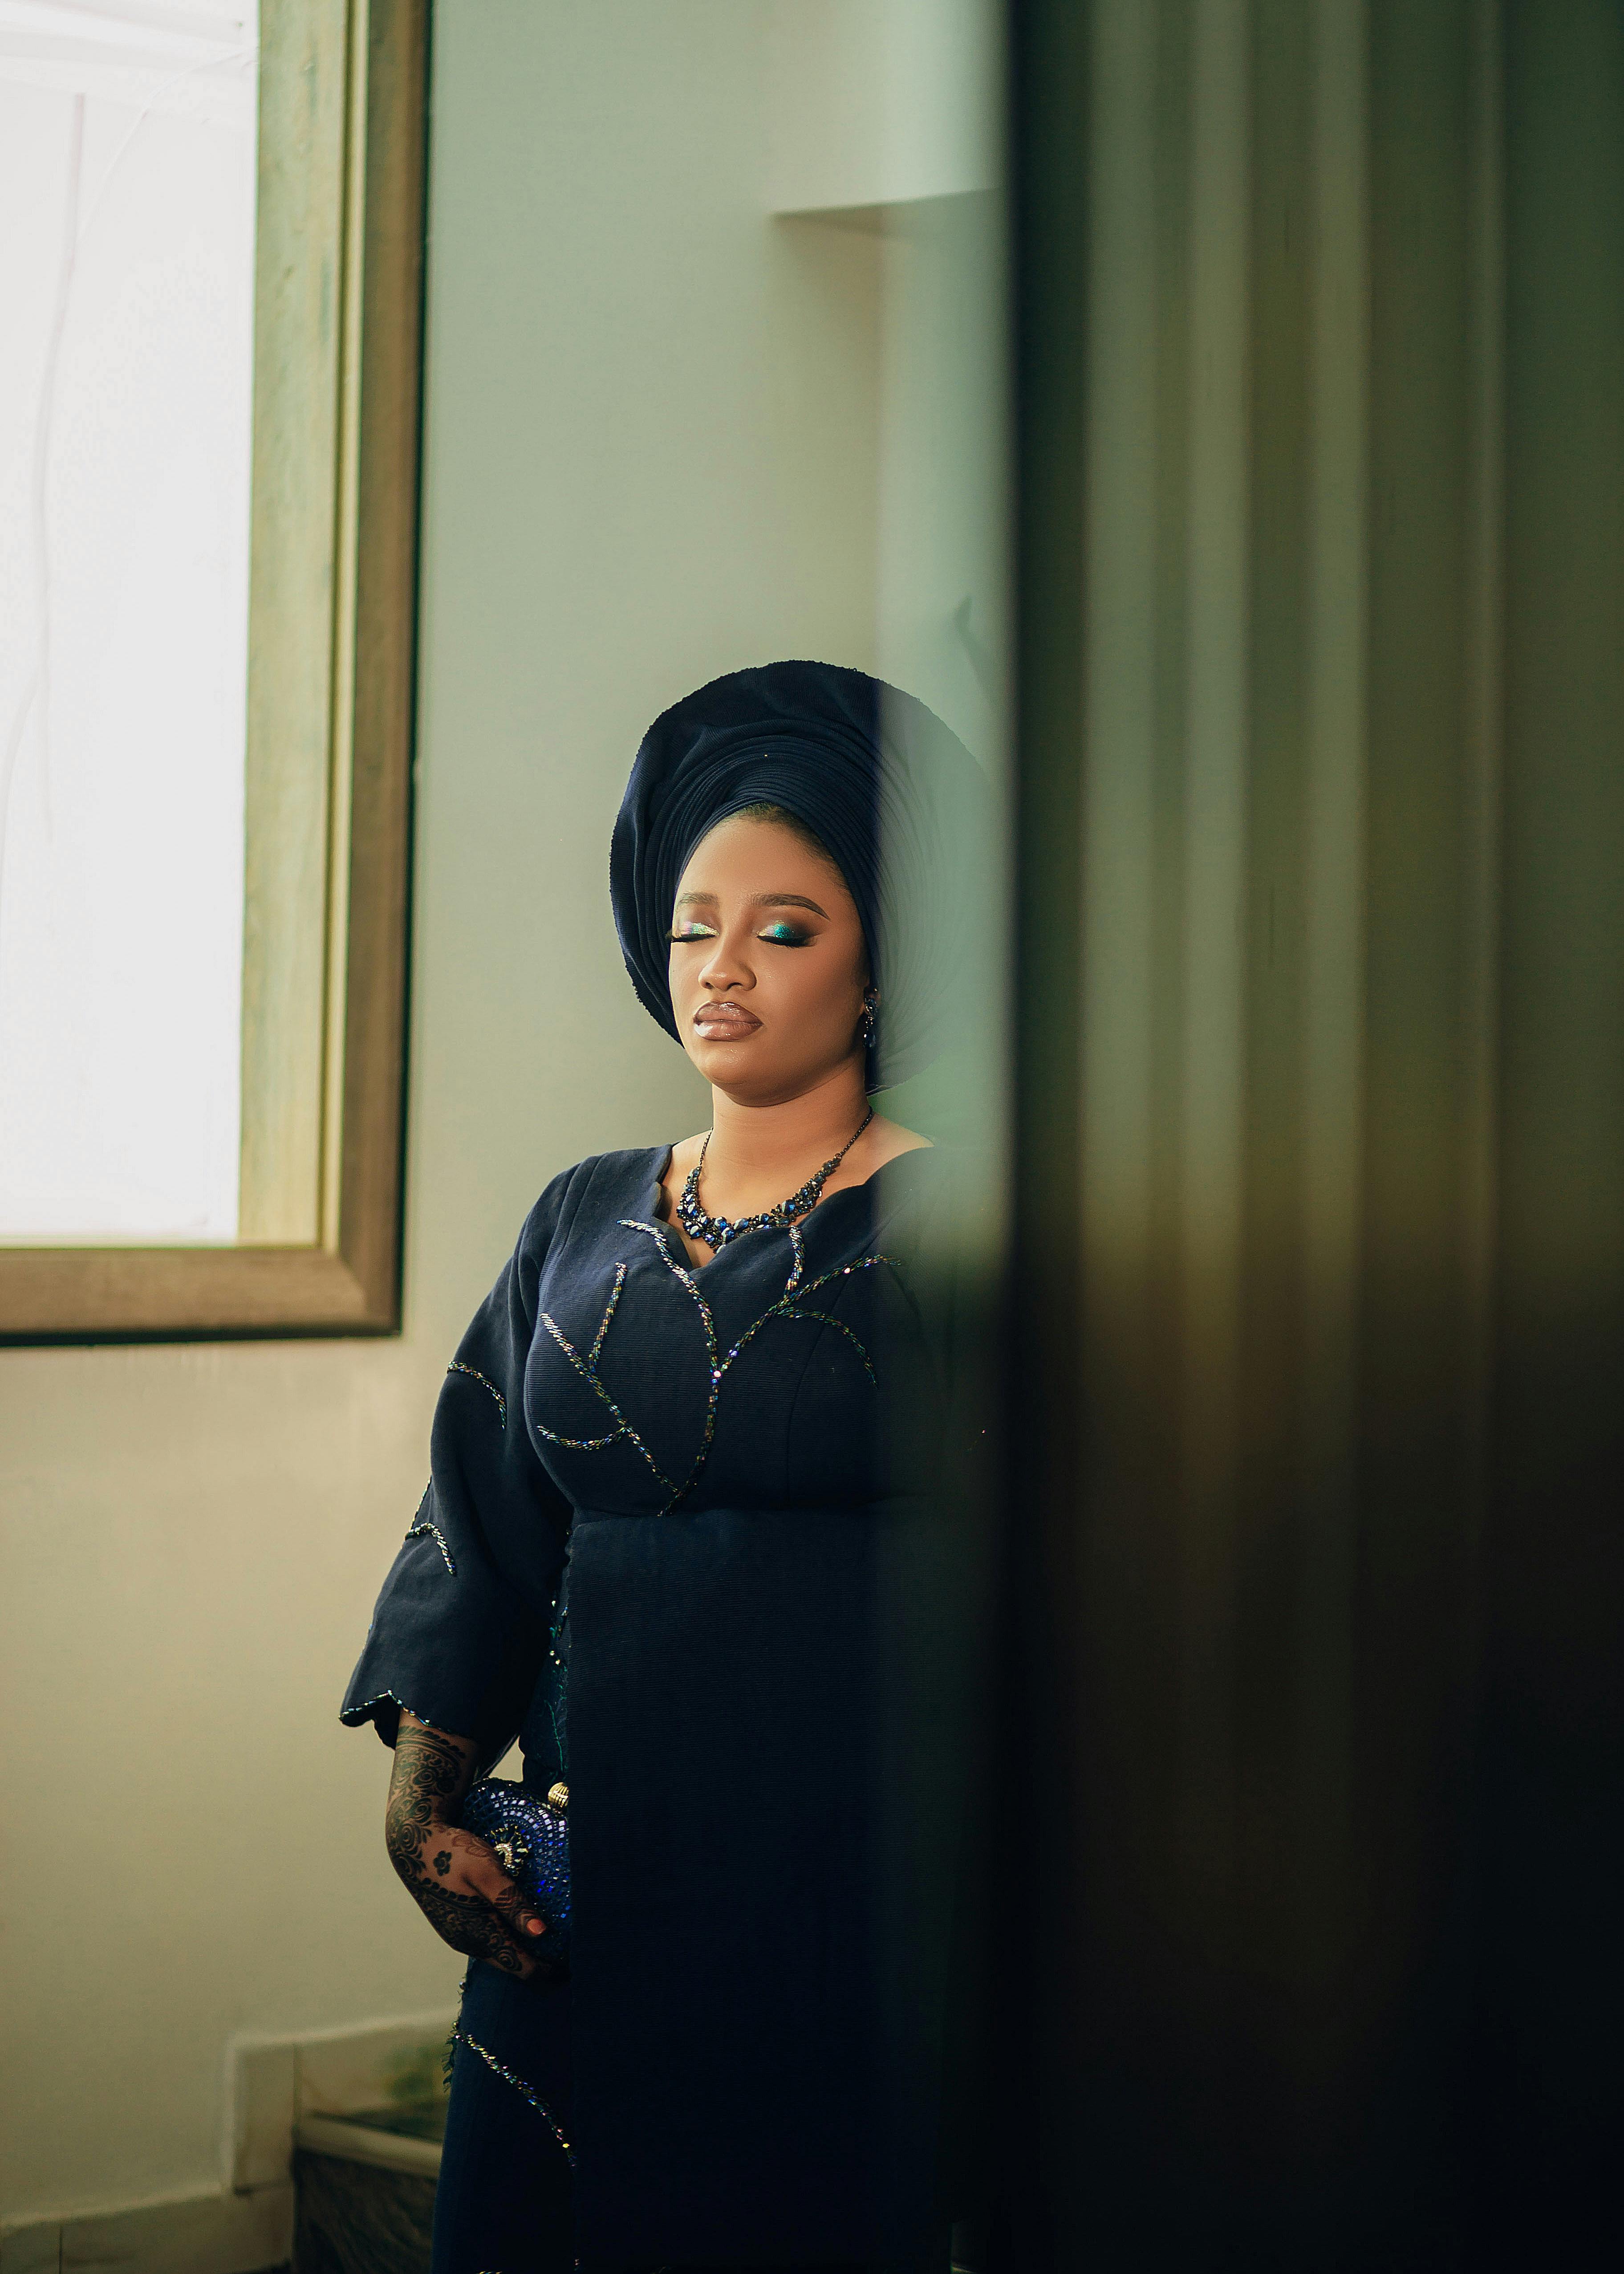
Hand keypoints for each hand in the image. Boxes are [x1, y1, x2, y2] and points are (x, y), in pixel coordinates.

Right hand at [384, 1712, 551, 1978]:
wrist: (413, 1842)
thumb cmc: (453, 1852)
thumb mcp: (487, 1871)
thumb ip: (512, 1903)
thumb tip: (540, 1933)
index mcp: (478, 1935)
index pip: (521, 1968)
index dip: (550, 1973)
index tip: (575, 1969)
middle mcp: (468, 1943)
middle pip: (512, 1967)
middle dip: (541, 1968)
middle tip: (571, 1959)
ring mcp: (459, 1935)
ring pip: (499, 1956)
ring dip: (525, 1954)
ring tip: (554, 1944)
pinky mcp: (455, 1924)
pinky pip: (488, 1942)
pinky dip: (509, 1942)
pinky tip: (522, 1928)